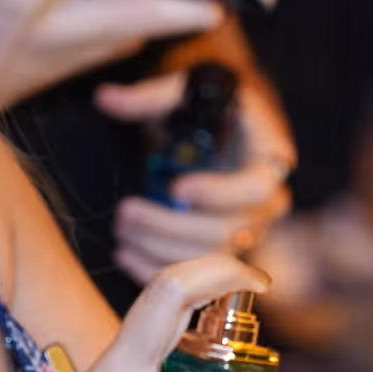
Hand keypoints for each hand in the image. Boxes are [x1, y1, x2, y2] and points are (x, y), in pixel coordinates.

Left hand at [97, 71, 294, 284]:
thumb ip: (149, 97)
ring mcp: (245, 233)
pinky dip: (158, 269)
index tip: (176, 188)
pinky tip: (124, 254)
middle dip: (170, 226)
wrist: (222, 129)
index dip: (218, 193)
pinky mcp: (221, 251)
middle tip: (126, 212)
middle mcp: (264, 205)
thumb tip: (105, 97)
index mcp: (267, 161)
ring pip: (209, 260)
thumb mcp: (186, 93)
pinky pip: (197, 279)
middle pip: (228, 232)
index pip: (256, 188)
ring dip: (160, 249)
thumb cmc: (210, 108)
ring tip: (121, 230)